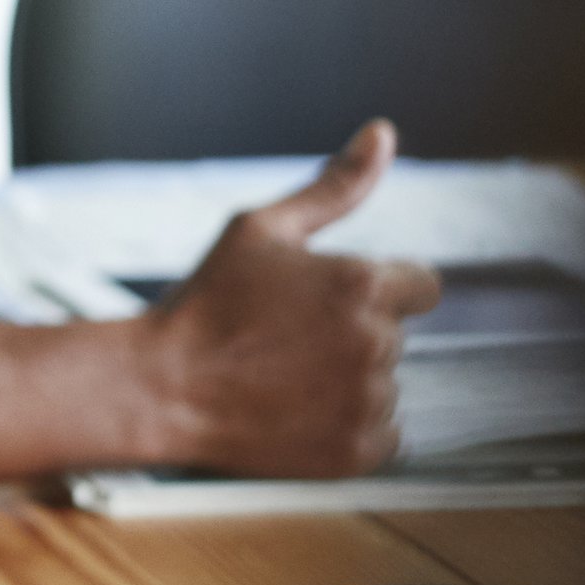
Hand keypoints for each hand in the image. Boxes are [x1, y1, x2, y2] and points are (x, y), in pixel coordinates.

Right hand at [132, 121, 442, 475]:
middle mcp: (377, 343)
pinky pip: (382, 435)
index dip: (378, 290)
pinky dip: (348, 427)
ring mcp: (368, 402)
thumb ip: (335, 186)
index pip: (422, 286)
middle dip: (351, 334)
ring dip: (349, 381)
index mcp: (365, 283)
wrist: (161, 387)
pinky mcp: (357, 452)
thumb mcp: (262, 229)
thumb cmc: (207, 302)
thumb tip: (384, 132)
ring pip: (385, 385)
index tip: (325, 303)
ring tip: (284, 378)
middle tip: (285, 339)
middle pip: (393, 335)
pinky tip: (297, 413)